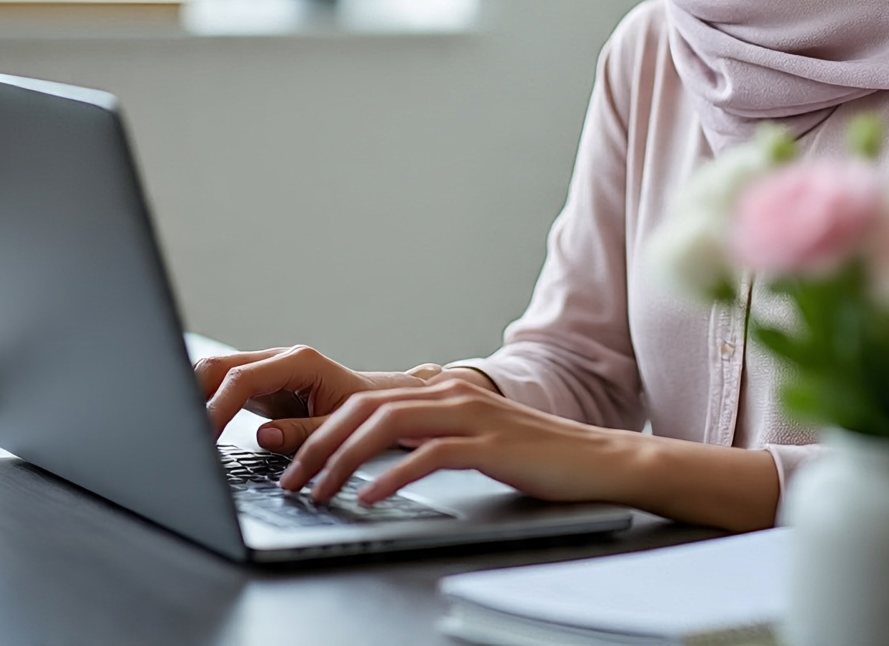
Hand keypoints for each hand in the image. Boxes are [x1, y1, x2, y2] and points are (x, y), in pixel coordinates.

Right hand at [194, 346, 426, 447]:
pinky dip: (203, 402)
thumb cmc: (364, 413)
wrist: (375, 400)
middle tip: (180, 435)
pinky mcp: (257, 384)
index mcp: (299, 363)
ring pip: (213, 372)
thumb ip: (304, 433)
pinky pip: (221, 385)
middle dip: (193, 396)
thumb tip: (265, 436)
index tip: (202, 438)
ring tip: (181, 432)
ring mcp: (264, 368)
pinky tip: (193, 426)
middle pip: (218, 366)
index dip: (217, 408)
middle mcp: (278, 358)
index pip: (242, 379)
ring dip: (193, 397)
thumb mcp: (340, 427)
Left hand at [277, 376, 633, 505]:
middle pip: (366, 408)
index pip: (366, 401)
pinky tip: (369, 498)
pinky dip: (392, 477)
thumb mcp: (471, 440)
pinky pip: (429, 454)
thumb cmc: (534, 457)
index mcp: (442, 391)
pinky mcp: (490, 443)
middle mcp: (451, 394)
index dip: (323, 429)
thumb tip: (376, 459)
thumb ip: (429, 438)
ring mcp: (471, 415)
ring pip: (388, 425)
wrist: (598, 459)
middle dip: (320, 444)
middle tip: (291, 480)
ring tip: (318, 492)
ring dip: (344, 460)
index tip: (294, 461)